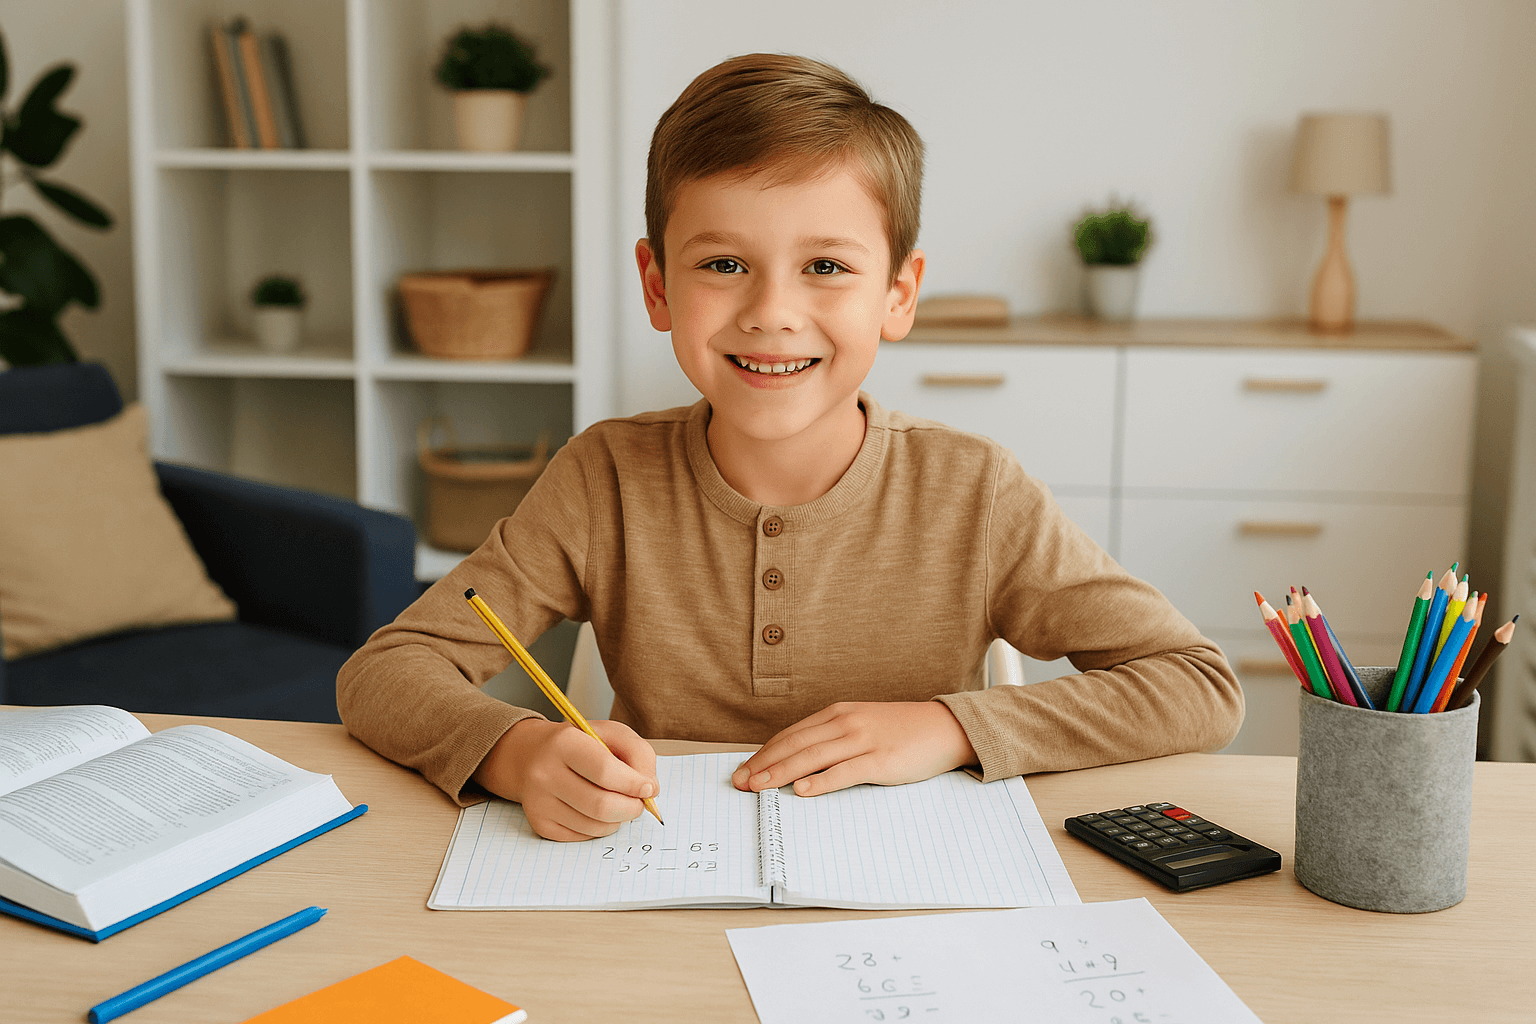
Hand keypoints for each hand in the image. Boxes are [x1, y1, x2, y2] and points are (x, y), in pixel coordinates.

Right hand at [473, 718, 658, 841]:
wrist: (531, 756)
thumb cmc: (580, 743)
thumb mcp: (610, 733)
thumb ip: (638, 753)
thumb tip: (650, 790)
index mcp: (564, 743)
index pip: (604, 771)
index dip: (633, 784)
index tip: (649, 788)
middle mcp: (545, 773)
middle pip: (600, 805)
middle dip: (631, 809)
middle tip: (639, 804)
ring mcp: (539, 802)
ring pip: (595, 826)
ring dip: (618, 820)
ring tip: (618, 804)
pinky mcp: (540, 824)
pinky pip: (583, 837)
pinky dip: (600, 828)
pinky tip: (596, 811)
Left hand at [730, 701, 977, 796]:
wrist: (944, 727)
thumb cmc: (900, 731)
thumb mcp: (861, 726)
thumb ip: (832, 739)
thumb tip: (798, 764)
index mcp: (837, 714)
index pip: (791, 735)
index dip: (763, 753)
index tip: (743, 770)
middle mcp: (845, 723)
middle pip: (795, 745)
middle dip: (764, 765)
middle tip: (740, 783)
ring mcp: (863, 740)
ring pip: (813, 757)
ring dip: (781, 773)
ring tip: (759, 787)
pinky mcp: (881, 760)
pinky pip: (845, 771)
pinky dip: (822, 781)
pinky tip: (802, 791)